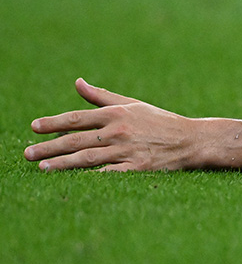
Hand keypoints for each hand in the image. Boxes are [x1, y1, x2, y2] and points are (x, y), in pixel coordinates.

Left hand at [26, 79, 203, 171]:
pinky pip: (108, 174)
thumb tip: (77, 82)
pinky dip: (90, 177)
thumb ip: (102, 96)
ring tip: (42, 168)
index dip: (54, 122)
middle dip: (49, 147)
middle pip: (77, 140)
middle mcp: (119, 131)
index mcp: (117, 114)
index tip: (34, 127)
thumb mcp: (132, 105)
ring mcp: (127, 151)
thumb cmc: (160, 121)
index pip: (78, 118)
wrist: (191, 140)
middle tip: (28, 153)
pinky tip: (73, 181)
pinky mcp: (137, 169)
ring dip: (62, 163)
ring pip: (87, 158)